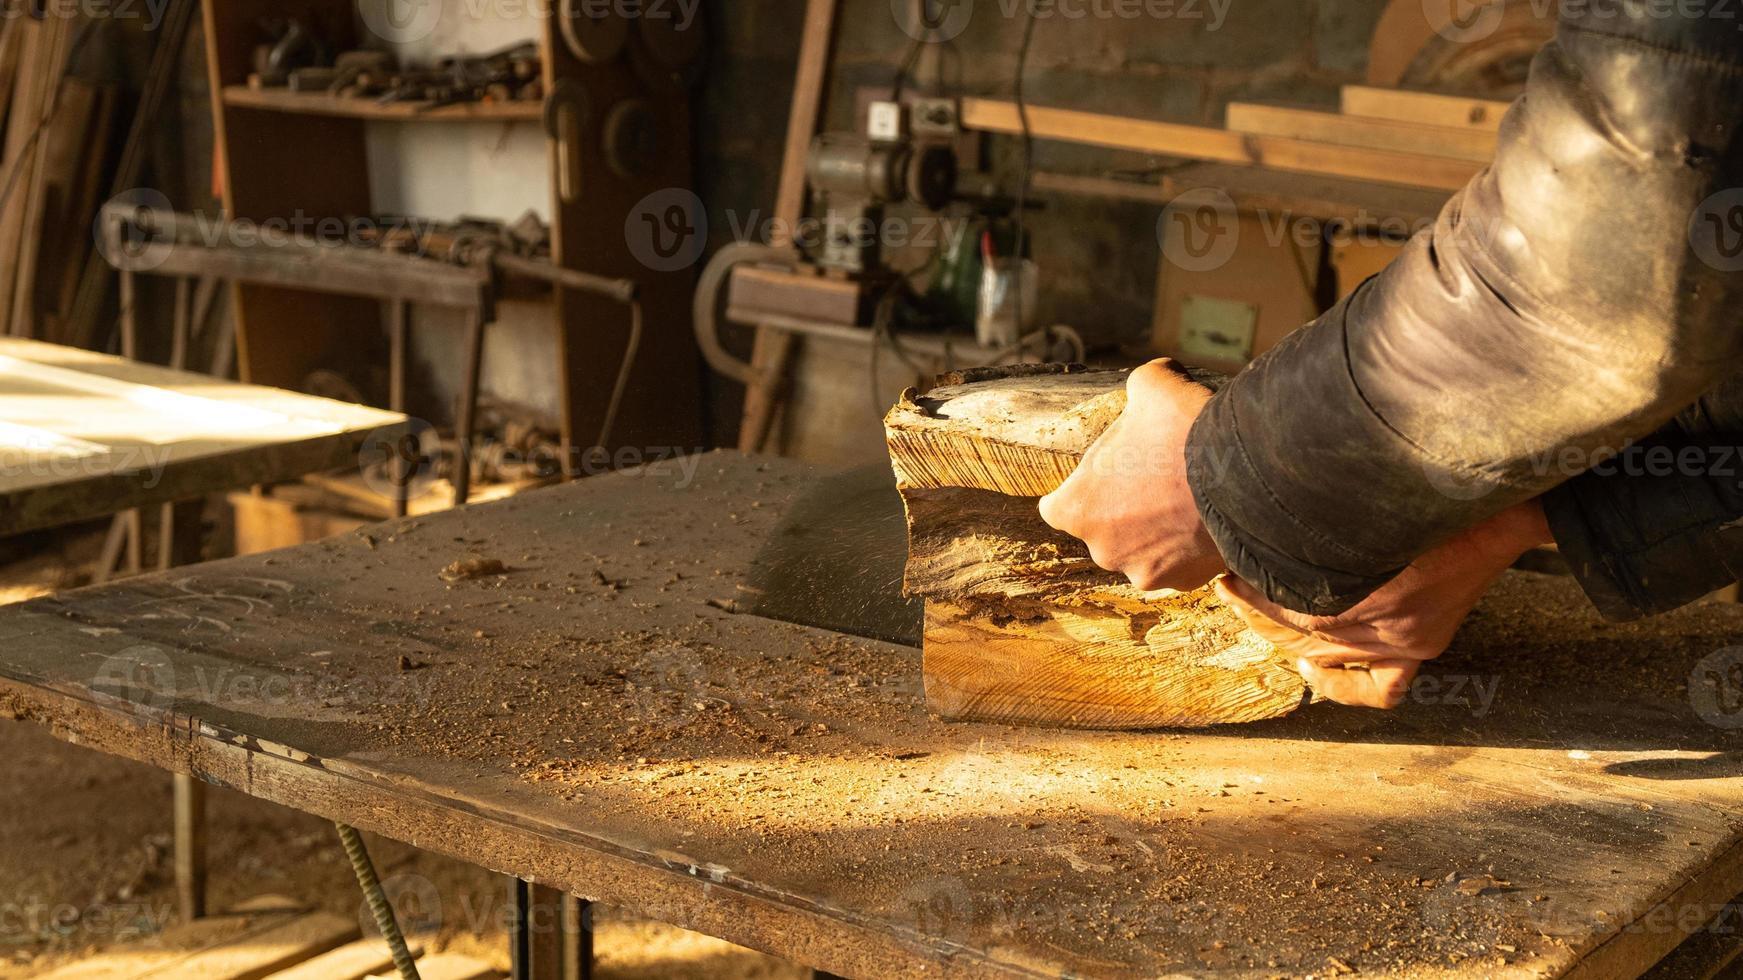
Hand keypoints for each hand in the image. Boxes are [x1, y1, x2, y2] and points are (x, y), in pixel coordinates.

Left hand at [1039, 359, 1225, 591]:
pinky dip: (1189, 547)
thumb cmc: (1186, 431)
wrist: (1249, 478)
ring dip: (1157, 530)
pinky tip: (1206, 517)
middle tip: (1153, 479)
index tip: (1100, 476)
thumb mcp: (1152, 385)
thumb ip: (1137, 389)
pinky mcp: (1188, 583)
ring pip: (1143, 549)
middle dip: (1123, 508)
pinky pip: (1181, 563)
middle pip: (1104, 529)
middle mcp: (1105, 550)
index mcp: (1079, 509)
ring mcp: (1147, 572)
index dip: (1079, 488)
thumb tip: (1148, 384)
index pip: (1056, 506)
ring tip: (1185, 498)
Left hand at [1215, 500, 1552, 708]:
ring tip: (1253, 618)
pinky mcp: (1422, 645)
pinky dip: (1343, 688)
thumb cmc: (1427, 484)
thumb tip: (1272, 515)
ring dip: (1284, 641)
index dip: (1250, 591)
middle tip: (1228, 591)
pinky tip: (1315, 674)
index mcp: (1358, 579)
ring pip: (1325, 656)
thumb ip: (1320, 520)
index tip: (1226, 572)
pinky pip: (1380, 689)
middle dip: (1255, 612)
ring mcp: (1400, 638)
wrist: (1503, 504)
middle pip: (1296, 630)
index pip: (1284, 601)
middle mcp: (1376, 618)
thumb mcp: (1361, 496)